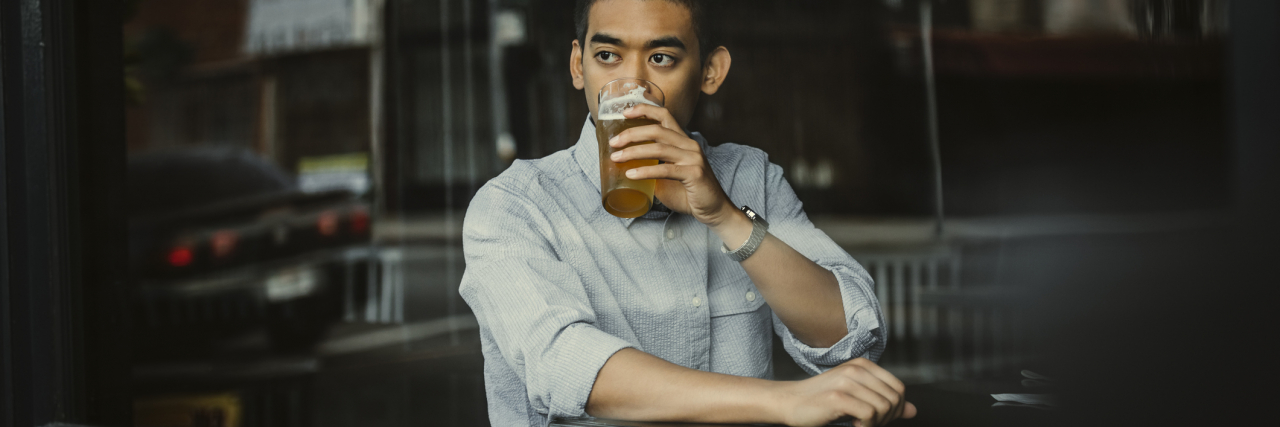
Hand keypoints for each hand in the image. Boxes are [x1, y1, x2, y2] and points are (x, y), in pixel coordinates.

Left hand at [608, 103, 738, 227]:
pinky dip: (645, 171)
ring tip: (616, 158)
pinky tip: (631, 174)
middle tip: (613, 143)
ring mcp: (693, 158)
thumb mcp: (668, 174)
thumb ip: (653, 165)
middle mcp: (689, 145)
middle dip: (632, 134)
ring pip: (659, 148)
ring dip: (634, 152)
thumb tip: (626, 164)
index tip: (625, 112)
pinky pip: (665, 169)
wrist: (714, 209)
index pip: (665, 115)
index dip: (645, 110)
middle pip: (657, 130)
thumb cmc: (689, 192)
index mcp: (683, 141)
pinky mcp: (694, 173)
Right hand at [770, 358, 917, 426]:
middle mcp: (856, 369)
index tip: (880, 419)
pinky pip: (869, 414)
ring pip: (884, 407)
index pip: (899, 388)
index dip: (896, 409)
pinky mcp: (838, 396)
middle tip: (869, 424)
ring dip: (876, 424)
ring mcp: (847, 381)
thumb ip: (884, 402)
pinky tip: (854, 426)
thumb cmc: (821, 402)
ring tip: (860, 425)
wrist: (790, 403)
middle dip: (887, 418)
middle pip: (894, 399)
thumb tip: (912, 411)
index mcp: (863, 365)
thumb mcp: (857, 398)